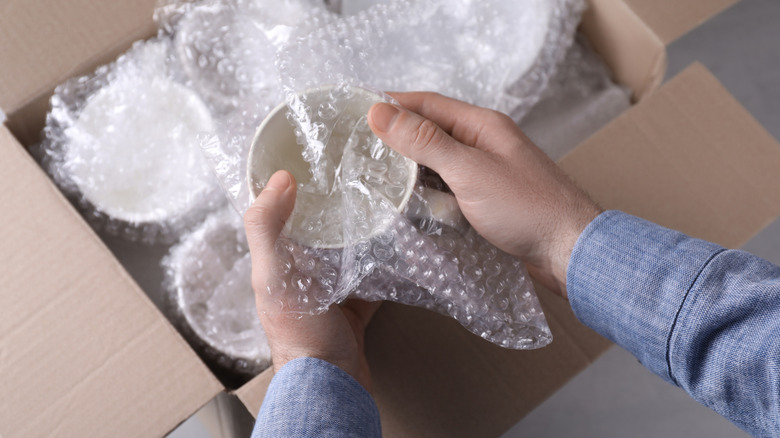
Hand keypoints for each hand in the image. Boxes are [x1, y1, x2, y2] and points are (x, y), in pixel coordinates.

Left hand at [244, 170, 379, 389]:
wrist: (333, 382)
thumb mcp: (273, 276)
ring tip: (383, 198)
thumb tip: (277, 179)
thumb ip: (267, 229)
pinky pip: (375, 272)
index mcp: (279, 260)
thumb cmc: (298, 333)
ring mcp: (333, 286)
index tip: (310, 154)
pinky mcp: (359, 301)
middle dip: (336, 201)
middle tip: (358, 171)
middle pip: (320, 227)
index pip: (281, 212)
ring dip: (364, 227)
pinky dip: (387, 258)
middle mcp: (304, 270)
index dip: (291, 184)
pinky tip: (400, 240)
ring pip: (350, 246)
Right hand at [368, 92, 601, 297]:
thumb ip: (425, 142)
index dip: (390, 104)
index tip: (354, 110)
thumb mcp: (469, 171)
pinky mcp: (486, 200)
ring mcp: (485, 172)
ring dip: (408, 169)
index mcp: (482, 125)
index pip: (426, 103)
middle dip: (395, 138)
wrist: (571, 250)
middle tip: (355, 148)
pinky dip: (426, 193)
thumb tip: (381, 111)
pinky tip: (406, 203)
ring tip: (371, 176)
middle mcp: (483, 143)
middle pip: (430, 132)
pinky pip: (448, 188)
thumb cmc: (527, 208)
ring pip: (437, 163)